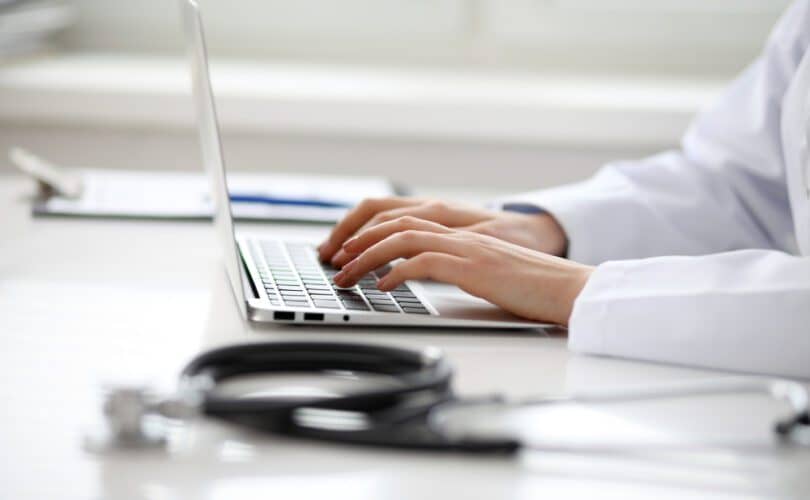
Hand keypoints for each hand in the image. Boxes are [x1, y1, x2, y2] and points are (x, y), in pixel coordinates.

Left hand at [331, 218, 592, 324]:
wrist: (569, 288)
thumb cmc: (530, 285)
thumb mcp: (486, 271)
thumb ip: (456, 265)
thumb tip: (421, 276)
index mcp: (460, 231)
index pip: (403, 217)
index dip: (369, 228)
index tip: (345, 247)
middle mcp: (459, 232)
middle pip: (395, 221)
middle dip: (357, 239)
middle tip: (333, 259)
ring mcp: (467, 247)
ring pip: (402, 238)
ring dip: (366, 256)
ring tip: (346, 275)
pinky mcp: (474, 268)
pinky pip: (424, 263)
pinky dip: (395, 273)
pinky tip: (383, 288)